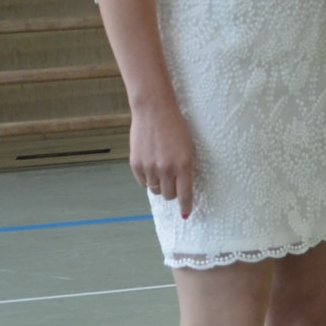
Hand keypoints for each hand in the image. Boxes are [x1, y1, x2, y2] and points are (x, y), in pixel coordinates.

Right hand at [128, 99, 195, 218]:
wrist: (154, 111)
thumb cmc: (176, 128)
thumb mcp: (189, 148)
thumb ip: (185, 169)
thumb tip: (182, 189)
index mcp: (184, 165)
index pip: (185, 195)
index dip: (185, 206)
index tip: (186, 213)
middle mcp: (166, 169)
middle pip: (169, 195)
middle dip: (172, 192)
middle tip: (173, 182)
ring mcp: (149, 167)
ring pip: (156, 190)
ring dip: (160, 185)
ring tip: (161, 170)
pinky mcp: (136, 164)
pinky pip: (143, 182)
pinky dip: (148, 179)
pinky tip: (151, 166)